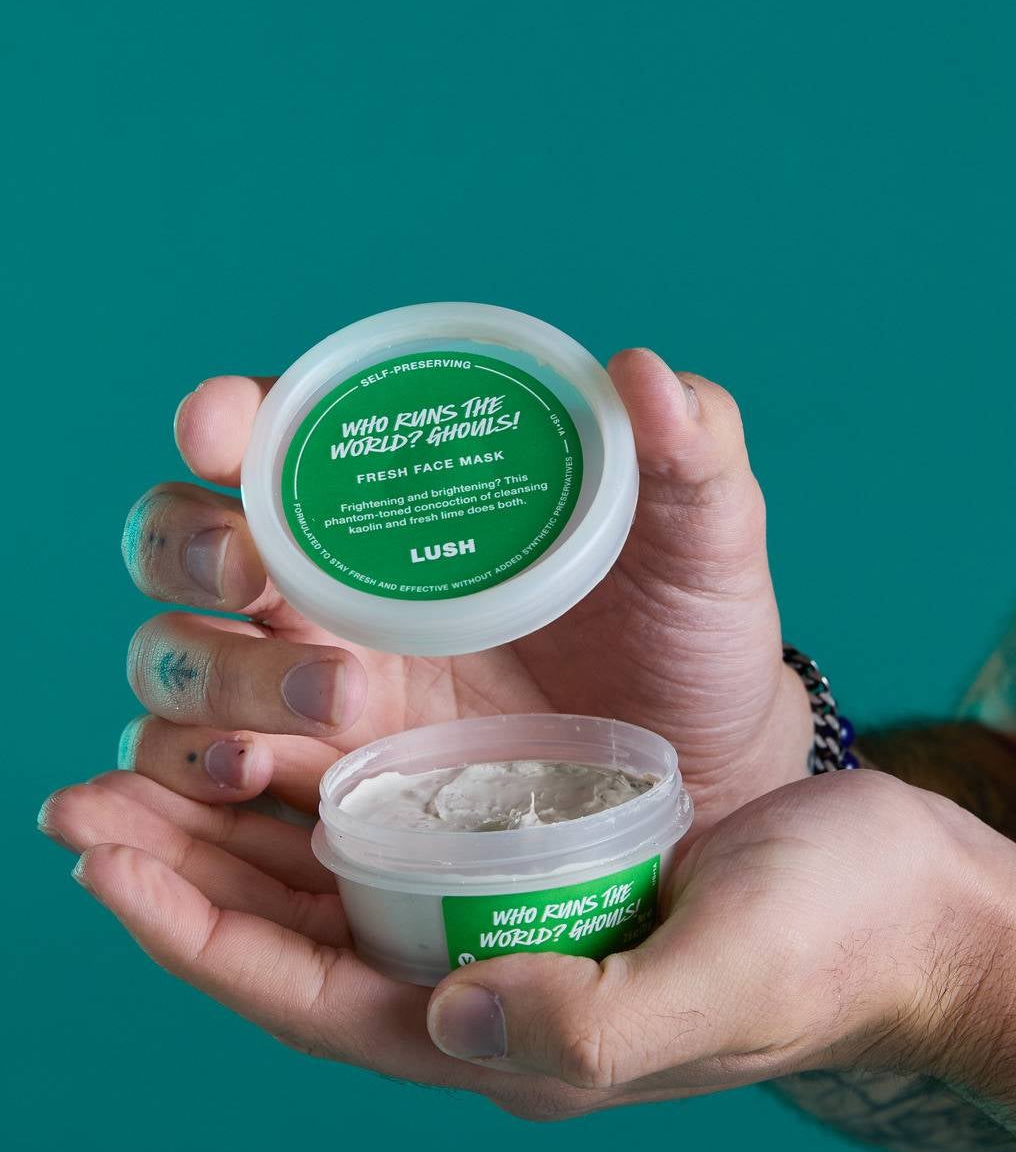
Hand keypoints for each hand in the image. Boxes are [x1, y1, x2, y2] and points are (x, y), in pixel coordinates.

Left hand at [39, 767, 1011, 1121]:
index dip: (189, 932)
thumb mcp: (718, 981)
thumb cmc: (831, 947)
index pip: (302, 995)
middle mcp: (477, 973)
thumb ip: (590, 1017)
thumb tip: (451, 1016)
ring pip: (327, 869)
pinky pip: (397, 813)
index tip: (97, 858)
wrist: (917, 899)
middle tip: (77, 793)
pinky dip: (327, 772)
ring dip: (232, 815)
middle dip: (179, 865)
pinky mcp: (536, 841)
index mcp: (499, 1032)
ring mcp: (503, 907)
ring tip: (139, 750)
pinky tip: (287, 717)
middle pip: (288, 930)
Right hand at [118, 350, 810, 833]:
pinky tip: (252, 774)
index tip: (226, 426)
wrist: (703, 776)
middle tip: (255, 570)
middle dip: (190, 544)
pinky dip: (192, 768)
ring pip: (177, 659)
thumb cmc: (689, 633)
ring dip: (217, 671)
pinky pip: (201, 769)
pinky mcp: (318, 777)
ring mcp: (307, 679)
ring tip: (336, 697)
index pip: (275, 432)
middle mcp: (326, 576)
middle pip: (178, 539)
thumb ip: (689, 454)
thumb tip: (649, 374)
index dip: (226, 418)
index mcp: (396, 493)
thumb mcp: (704, 540)